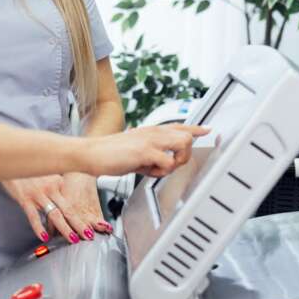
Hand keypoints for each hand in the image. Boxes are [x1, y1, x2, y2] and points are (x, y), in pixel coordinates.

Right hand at [1, 175, 112, 244]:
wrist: (11, 160)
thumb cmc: (27, 171)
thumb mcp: (46, 175)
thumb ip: (56, 186)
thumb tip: (64, 198)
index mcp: (57, 183)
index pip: (71, 203)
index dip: (81, 216)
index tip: (89, 226)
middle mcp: (50, 188)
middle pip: (68, 210)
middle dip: (80, 224)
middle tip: (89, 235)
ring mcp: (38, 194)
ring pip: (55, 214)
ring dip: (65, 228)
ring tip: (73, 239)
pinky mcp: (25, 198)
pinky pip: (33, 216)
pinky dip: (39, 227)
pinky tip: (44, 237)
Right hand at [83, 124, 208, 177]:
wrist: (91, 153)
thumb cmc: (110, 155)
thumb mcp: (135, 153)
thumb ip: (151, 156)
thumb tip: (162, 165)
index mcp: (150, 131)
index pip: (178, 126)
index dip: (195, 129)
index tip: (208, 130)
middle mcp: (152, 132)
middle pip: (186, 136)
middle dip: (185, 155)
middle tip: (171, 164)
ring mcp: (150, 140)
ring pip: (182, 144)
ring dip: (176, 161)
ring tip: (159, 168)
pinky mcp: (144, 151)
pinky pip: (168, 163)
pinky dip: (161, 172)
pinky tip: (146, 171)